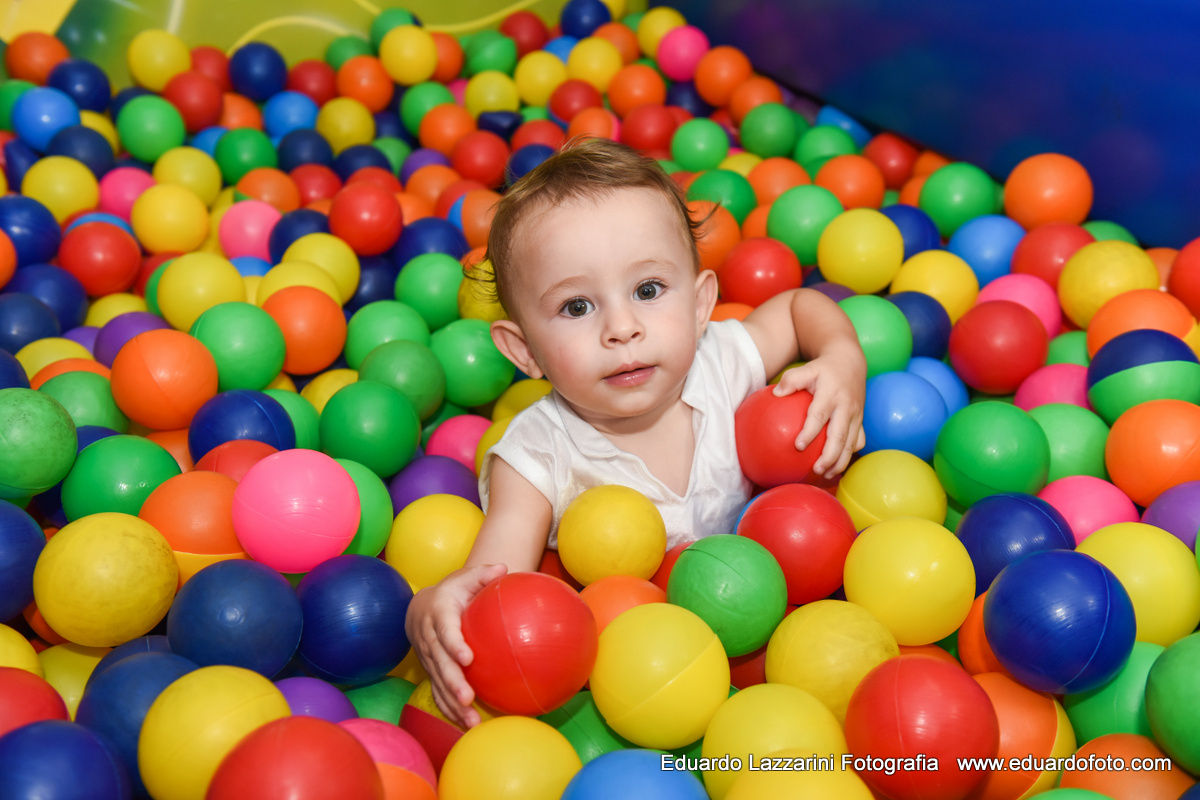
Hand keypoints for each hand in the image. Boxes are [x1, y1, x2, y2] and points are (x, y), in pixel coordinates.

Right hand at [404, 562, 507, 727]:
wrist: (420, 607)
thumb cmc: (452, 592)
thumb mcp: (465, 578)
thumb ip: (483, 574)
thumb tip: (504, 568)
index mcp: (438, 614)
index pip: (445, 630)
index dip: (454, 644)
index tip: (467, 658)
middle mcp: (429, 638)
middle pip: (440, 663)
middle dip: (452, 682)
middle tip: (467, 698)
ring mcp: (429, 658)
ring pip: (438, 682)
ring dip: (452, 703)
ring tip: (470, 721)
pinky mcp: (431, 671)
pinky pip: (438, 692)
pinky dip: (449, 709)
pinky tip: (466, 724)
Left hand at [772, 349, 866, 478]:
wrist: (850, 361)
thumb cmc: (823, 369)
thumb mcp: (807, 368)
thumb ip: (792, 380)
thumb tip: (775, 394)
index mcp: (831, 394)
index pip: (819, 416)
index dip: (810, 432)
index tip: (798, 446)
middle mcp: (846, 407)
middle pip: (839, 437)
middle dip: (829, 456)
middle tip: (815, 470)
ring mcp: (856, 416)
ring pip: (851, 444)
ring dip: (839, 461)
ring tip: (826, 475)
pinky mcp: (861, 421)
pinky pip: (858, 441)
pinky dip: (848, 455)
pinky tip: (836, 465)